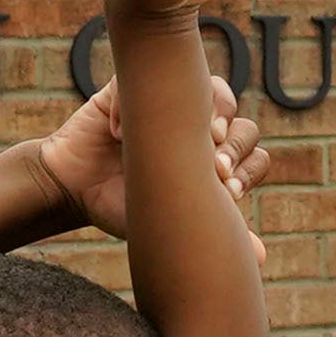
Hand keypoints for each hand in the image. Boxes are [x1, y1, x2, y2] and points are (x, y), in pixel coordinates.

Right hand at [36, 78, 267, 245]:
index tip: (229, 192)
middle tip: (215, 168)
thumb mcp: (169, 225)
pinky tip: (118, 134)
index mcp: (213, 160)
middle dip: (234, 146)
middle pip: (241, 125)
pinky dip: (136, 105)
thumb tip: (261, 257)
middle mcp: (198, 130)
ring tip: (199, 134)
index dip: (247, 170)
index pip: (253, 156)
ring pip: (213, 90)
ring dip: (212, 110)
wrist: (74, 191)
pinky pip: (149, 79)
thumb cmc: (122, 207)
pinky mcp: (133, 89)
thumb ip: (216, 233)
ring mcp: (168, 106)